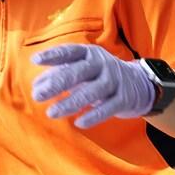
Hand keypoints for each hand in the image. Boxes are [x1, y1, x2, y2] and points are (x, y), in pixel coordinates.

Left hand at [31, 44, 156, 128]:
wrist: (139, 83)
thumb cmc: (99, 75)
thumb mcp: (82, 69)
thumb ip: (60, 74)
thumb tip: (37, 85)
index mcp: (89, 54)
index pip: (70, 52)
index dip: (53, 55)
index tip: (35, 60)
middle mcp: (102, 64)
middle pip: (78, 72)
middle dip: (56, 84)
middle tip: (37, 95)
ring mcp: (114, 81)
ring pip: (91, 92)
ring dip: (70, 103)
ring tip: (51, 113)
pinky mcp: (123, 98)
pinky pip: (107, 108)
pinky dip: (93, 116)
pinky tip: (78, 123)